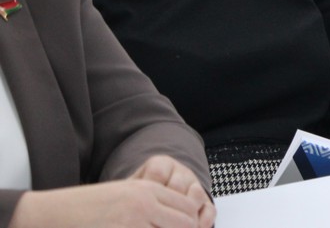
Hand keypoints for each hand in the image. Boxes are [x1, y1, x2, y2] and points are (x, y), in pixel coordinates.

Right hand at [10, 157, 214, 227]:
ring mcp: (132, 222)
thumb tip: (185, 220)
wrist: (53, 214)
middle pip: (186, 224)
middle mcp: (144, 203)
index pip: (188, 208)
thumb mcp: (126, 196)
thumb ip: (153, 206)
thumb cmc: (88, 207)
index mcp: (148, 189)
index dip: (192, 224)